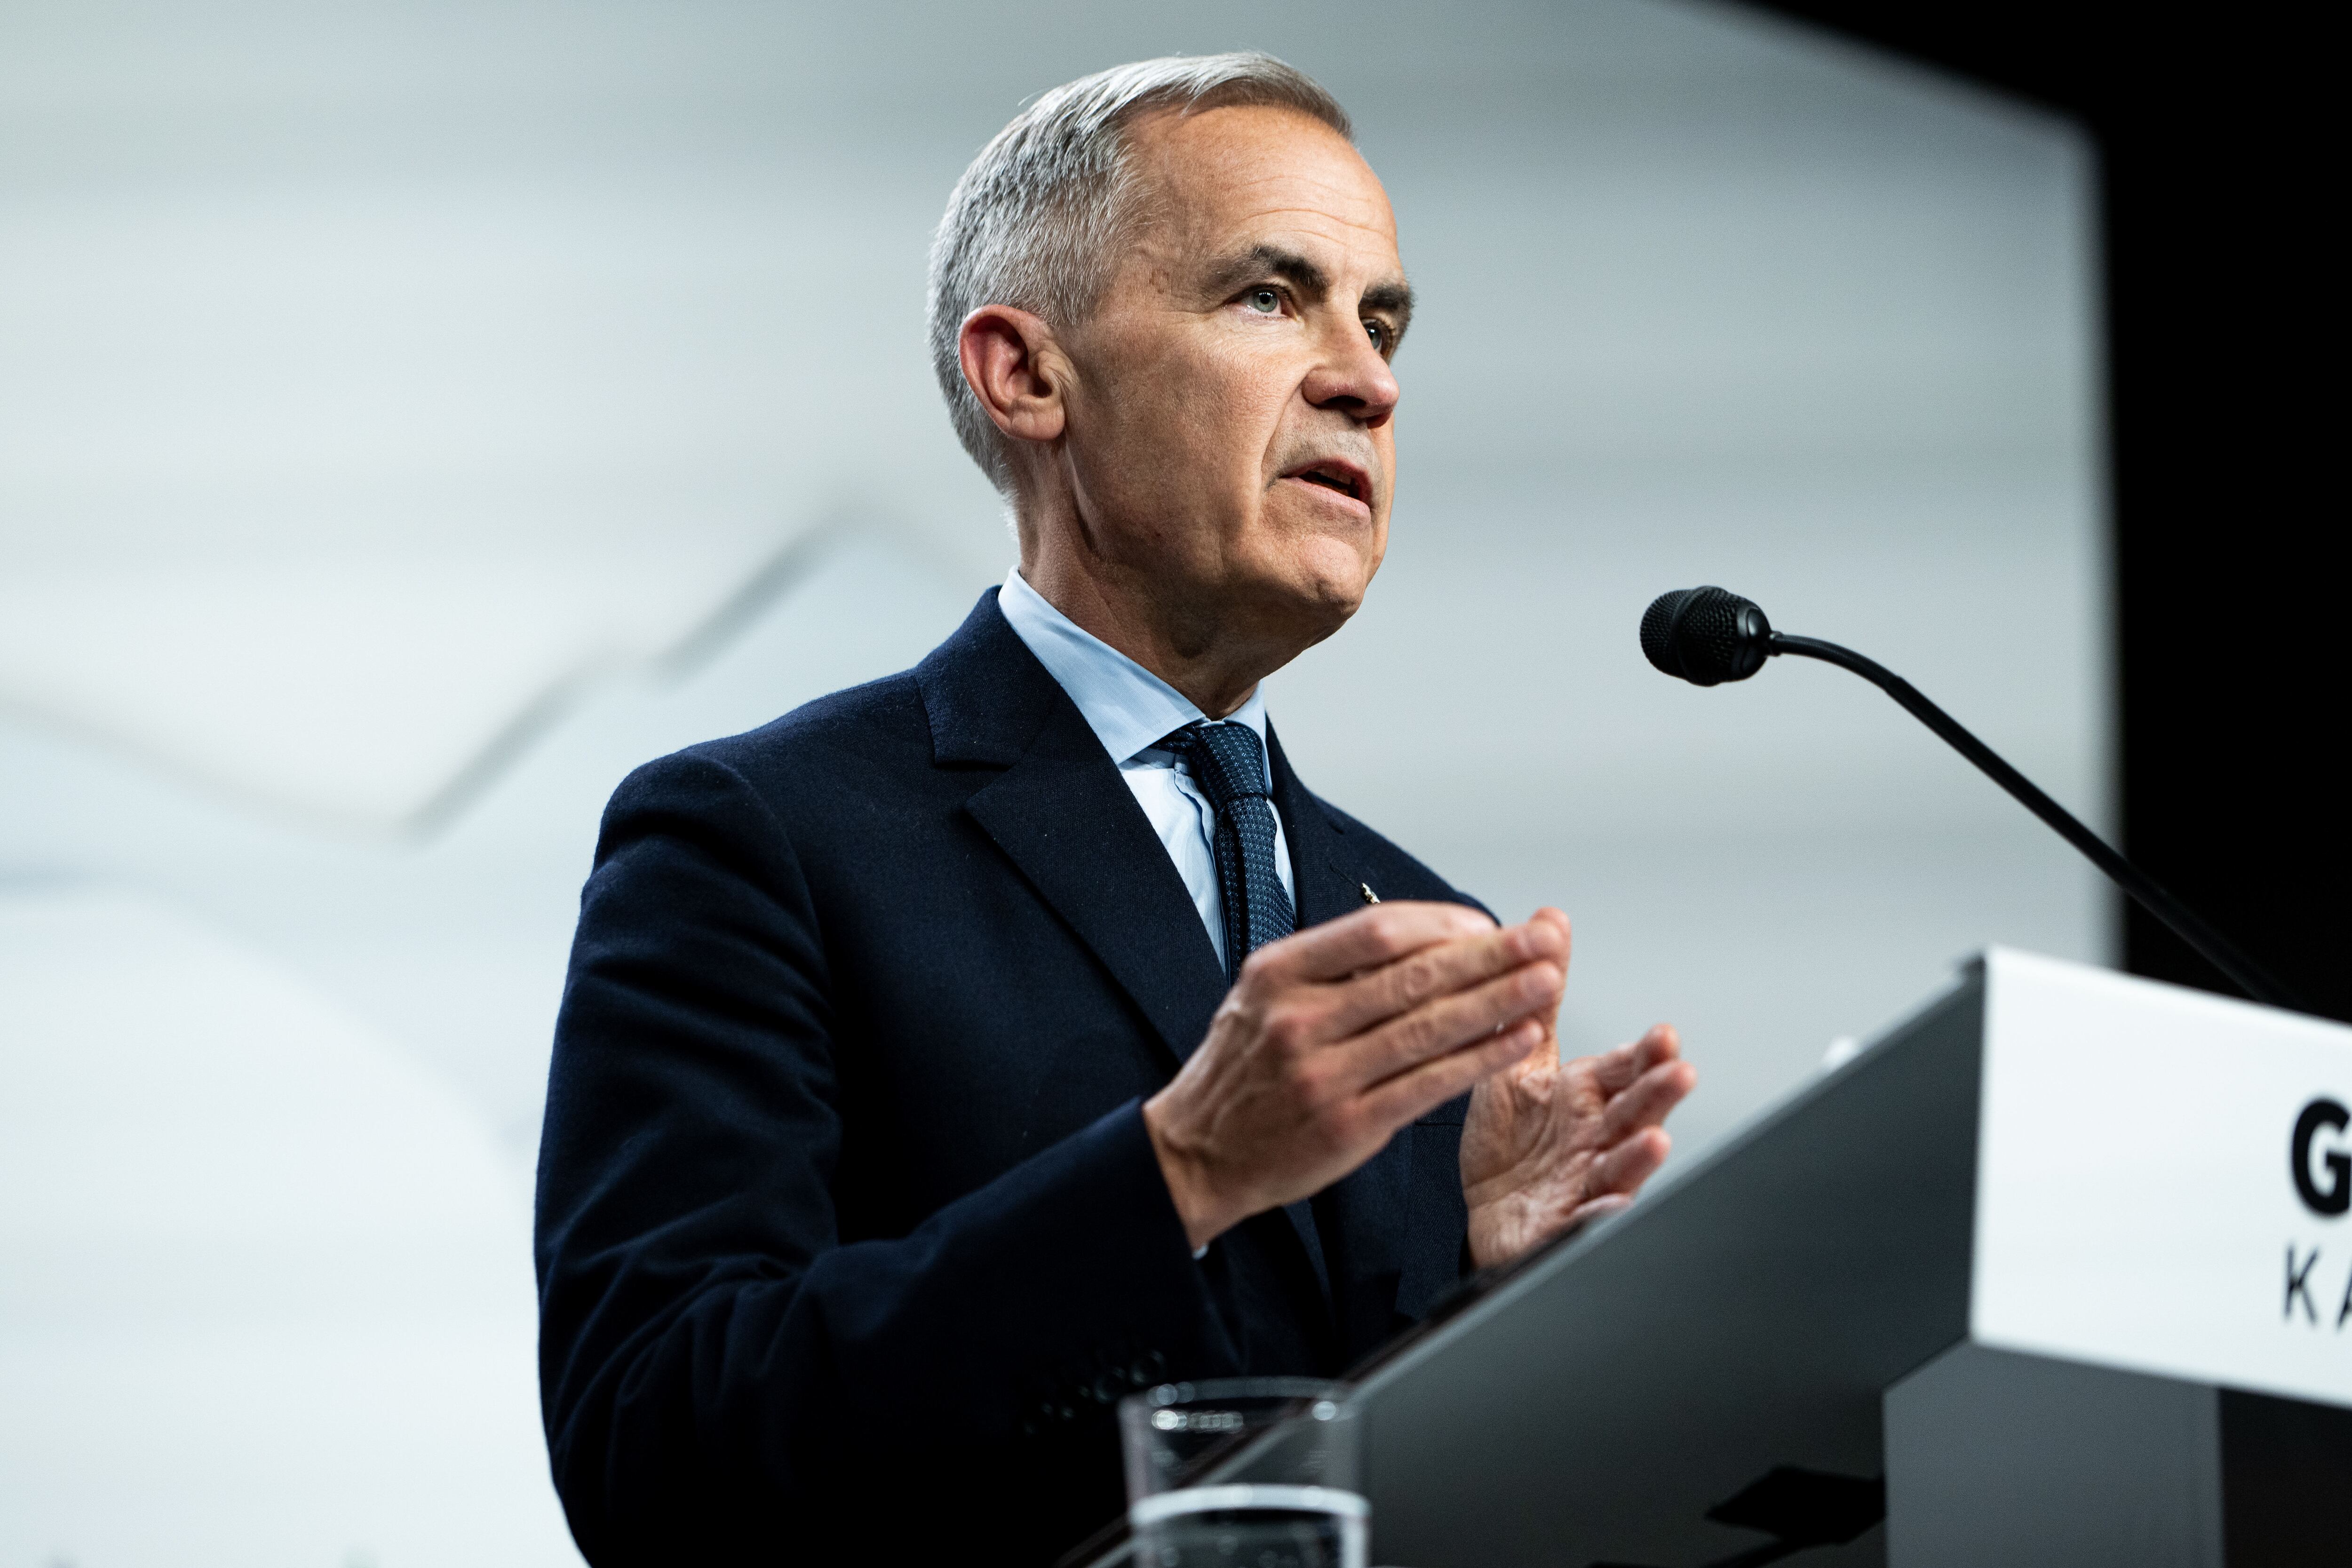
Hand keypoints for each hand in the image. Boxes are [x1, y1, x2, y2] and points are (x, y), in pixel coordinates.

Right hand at [1143, 902, 1567, 1250]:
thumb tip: (1424, 937)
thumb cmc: (1243, 1069)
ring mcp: (1325, 1075)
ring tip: (1546, 983)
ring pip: (1430, 1029)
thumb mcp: (1264, 995)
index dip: (1442, 924)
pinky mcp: (1349, 1126)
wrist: (1197, 1151)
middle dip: (1489, 956)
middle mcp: (1300, 1019)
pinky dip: (1480, 1059)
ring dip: (1498, 1002)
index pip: (1377, 931)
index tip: (1485, 923)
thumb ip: (1333, 966)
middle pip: (1414, 976)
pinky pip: (1430, 1084)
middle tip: (1539, 939)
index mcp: (1279, 973)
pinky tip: (1516, 1040)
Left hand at [1461, 908, 1695, 1268]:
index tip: (1664, 1034)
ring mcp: (1586, 1182)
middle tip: (1680, 1072)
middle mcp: (1596, 1136)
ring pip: (1622, 1167)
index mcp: (1586, 1094)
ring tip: (1655, 1140)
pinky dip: (1601, 1215)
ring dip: (1641, 1155)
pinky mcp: (1565, 1225)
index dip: (1647, 1054)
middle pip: (1635, 1112)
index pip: (1625, 1068)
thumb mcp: (1520, 1057)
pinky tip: (1612, 1205)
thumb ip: (1539, 995)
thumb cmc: (1512, 1139)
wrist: (1488, 1211)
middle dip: (1659, 1093)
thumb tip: (1551, 921)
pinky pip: (1586, 1220)